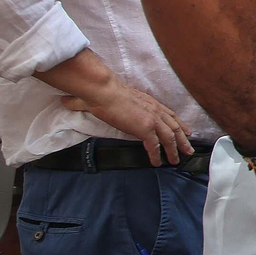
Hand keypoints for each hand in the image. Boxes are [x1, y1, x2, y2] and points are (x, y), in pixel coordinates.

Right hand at [61, 73, 192, 165]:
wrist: (104, 91)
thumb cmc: (103, 92)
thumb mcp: (107, 97)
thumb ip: (95, 102)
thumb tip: (66, 101)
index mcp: (150, 103)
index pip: (170, 114)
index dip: (179, 124)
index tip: (186, 131)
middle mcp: (155, 110)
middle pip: (175, 127)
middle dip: (183, 140)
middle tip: (189, 150)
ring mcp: (152, 119)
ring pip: (169, 138)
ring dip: (174, 150)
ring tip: (176, 161)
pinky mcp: (145, 128)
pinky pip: (154, 146)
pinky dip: (157, 155)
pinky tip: (157, 163)